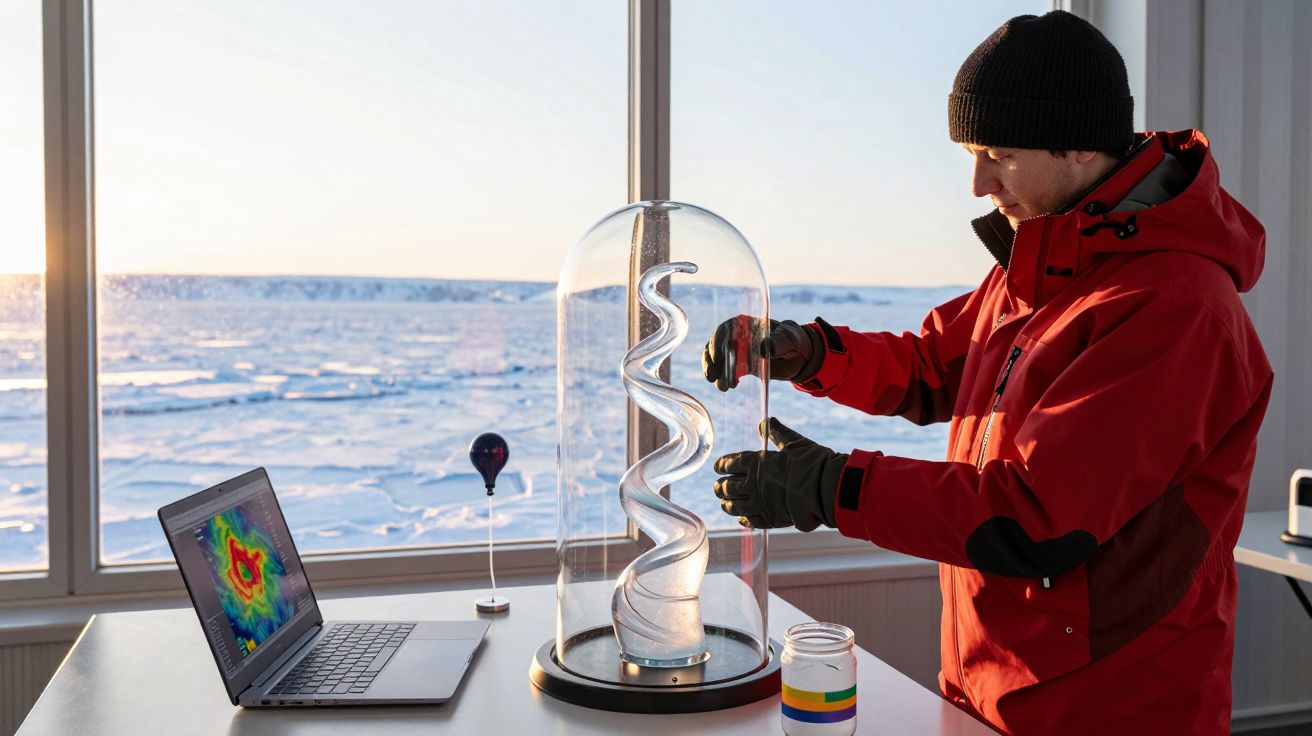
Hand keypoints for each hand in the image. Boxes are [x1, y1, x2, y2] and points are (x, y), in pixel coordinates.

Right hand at [701, 316, 824, 390]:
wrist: (800, 356)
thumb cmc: (795, 341)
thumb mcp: (791, 339)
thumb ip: (779, 341)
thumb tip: (763, 348)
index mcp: (747, 323)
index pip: (726, 330)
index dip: (717, 342)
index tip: (717, 358)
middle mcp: (737, 335)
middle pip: (716, 345)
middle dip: (712, 361)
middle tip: (713, 376)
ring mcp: (737, 350)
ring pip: (716, 359)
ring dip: (714, 372)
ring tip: (722, 386)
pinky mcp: (740, 365)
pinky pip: (725, 370)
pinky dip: (723, 378)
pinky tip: (730, 386)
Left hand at [713, 418, 847, 531]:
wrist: (825, 489)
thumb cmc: (812, 463)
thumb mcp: (794, 441)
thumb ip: (777, 432)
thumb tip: (765, 422)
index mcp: (757, 462)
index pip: (730, 463)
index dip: (721, 465)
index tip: (717, 467)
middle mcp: (753, 484)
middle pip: (728, 487)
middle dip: (720, 487)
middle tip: (717, 487)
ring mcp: (760, 503)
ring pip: (735, 506)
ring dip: (727, 504)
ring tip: (724, 504)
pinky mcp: (771, 519)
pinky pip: (751, 521)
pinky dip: (744, 519)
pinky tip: (742, 519)